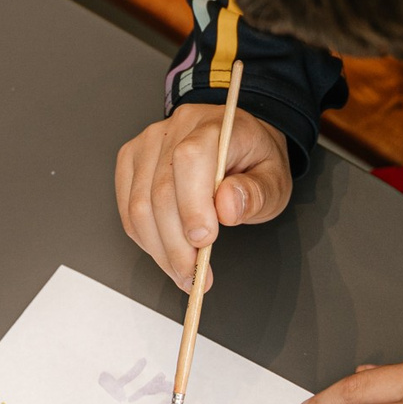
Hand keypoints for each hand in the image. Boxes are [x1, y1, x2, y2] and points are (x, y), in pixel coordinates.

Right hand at [115, 101, 294, 290]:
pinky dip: (145, 238)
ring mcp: (148, 144)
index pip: (190, 160)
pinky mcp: (132, 160)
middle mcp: (176, 129)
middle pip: (160, 190)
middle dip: (176, 243)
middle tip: (195, 276)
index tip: (205, 242)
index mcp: (214, 127)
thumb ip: (257, 193)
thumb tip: (227, 208)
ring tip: (182, 273)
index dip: (191, 205)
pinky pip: (127, 207)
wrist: (238, 141)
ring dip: (159, 248)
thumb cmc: (254, 161)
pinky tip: (166, 253)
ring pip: (139, 204)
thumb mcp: (274, 179)